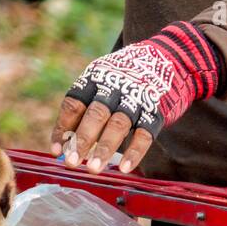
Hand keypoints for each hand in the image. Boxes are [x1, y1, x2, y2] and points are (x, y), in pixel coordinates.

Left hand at [50, 21, 221, 174]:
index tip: (56, 151)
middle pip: (95, 114)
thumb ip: (84, 112)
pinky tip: (125, 168)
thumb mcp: (101, 84)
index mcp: (94, 78)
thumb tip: (63, 147)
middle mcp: (115, 87)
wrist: (170, 57)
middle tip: (71, 163)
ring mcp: (137, 97)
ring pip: (118, 124)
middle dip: (82, 140)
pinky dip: (135, 151)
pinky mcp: (156, 109)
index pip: (73, 104)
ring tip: (93, 169)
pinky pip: (145, 132)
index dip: (63, 128)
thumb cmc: (124, 80)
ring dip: (105, 148)